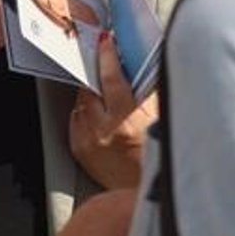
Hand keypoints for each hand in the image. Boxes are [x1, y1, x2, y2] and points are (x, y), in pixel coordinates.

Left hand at [68, 32, 157, 189]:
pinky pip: (76, 120)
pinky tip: (98, 118)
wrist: (145, 194)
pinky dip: (85, 114)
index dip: (108, 56)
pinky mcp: (79, 150)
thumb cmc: (158, 156)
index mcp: (127, 122)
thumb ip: (146, 93)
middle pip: (90, 88)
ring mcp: (88, 142)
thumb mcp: (159, 120)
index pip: (111, 79)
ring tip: (105, 98)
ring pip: (80, 103)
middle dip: (96, 74)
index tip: (105, 41)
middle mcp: (103, 131)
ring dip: (91, 95)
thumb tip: (134, 64)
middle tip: (102, 64)